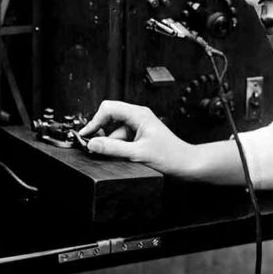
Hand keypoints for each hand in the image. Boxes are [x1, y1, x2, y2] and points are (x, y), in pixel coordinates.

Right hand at [77, 100, 196, 175]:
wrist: (186, 165)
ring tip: (123, 156)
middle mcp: (138, 116)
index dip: (95, 121)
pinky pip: (122, 138)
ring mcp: (138, 126)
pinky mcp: (139, 136)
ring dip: (113, 144)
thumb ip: (112, 148)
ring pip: (115, 131)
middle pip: (109, 119)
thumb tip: (92, 143)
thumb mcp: (137, 153)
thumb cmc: (170, 156)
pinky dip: (119, 147)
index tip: (87, 135)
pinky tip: (126, 156)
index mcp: (138, 114)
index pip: (108, 108)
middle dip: (104, 134)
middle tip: (98, 147)